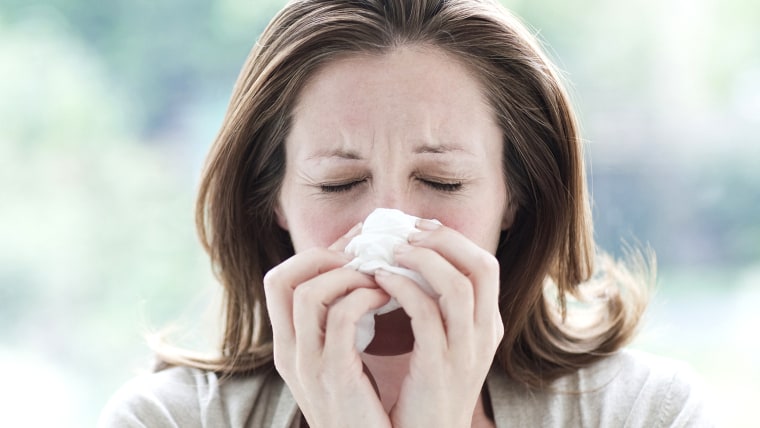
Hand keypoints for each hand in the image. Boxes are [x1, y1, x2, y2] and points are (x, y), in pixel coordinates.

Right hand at [264, 224, 391, 427]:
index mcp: (289, 345)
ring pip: (308, 293)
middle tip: (363, 254)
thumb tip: (362, 277)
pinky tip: (386, 297)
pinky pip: (341, 317)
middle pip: (280, 279)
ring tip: (378, 276)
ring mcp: (307, 364)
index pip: (279, 280)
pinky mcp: (334, 375)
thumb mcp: (342, 362)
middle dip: (323, 256)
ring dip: (348, 274)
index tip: (353, 245)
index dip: (314, 254)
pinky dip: (364, 297)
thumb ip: (341, 326)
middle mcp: (289, 351)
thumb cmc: (365, 409)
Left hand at [373, 220, 503, 427]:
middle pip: (482, 267)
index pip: (485, 265)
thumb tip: (413, 262)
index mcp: (488, 326)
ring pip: (458, 285)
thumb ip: (438, 309)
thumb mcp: (443, 346)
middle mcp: (486, 335)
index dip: (453, 240)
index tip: (419, 228)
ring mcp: (466, 352)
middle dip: (443, 240)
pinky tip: (379, 279)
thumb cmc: (424, 392)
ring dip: (422, 259)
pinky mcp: (439, 367)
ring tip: (390, 250)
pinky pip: (425, 313)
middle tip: (405, 232)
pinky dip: (402, 287)